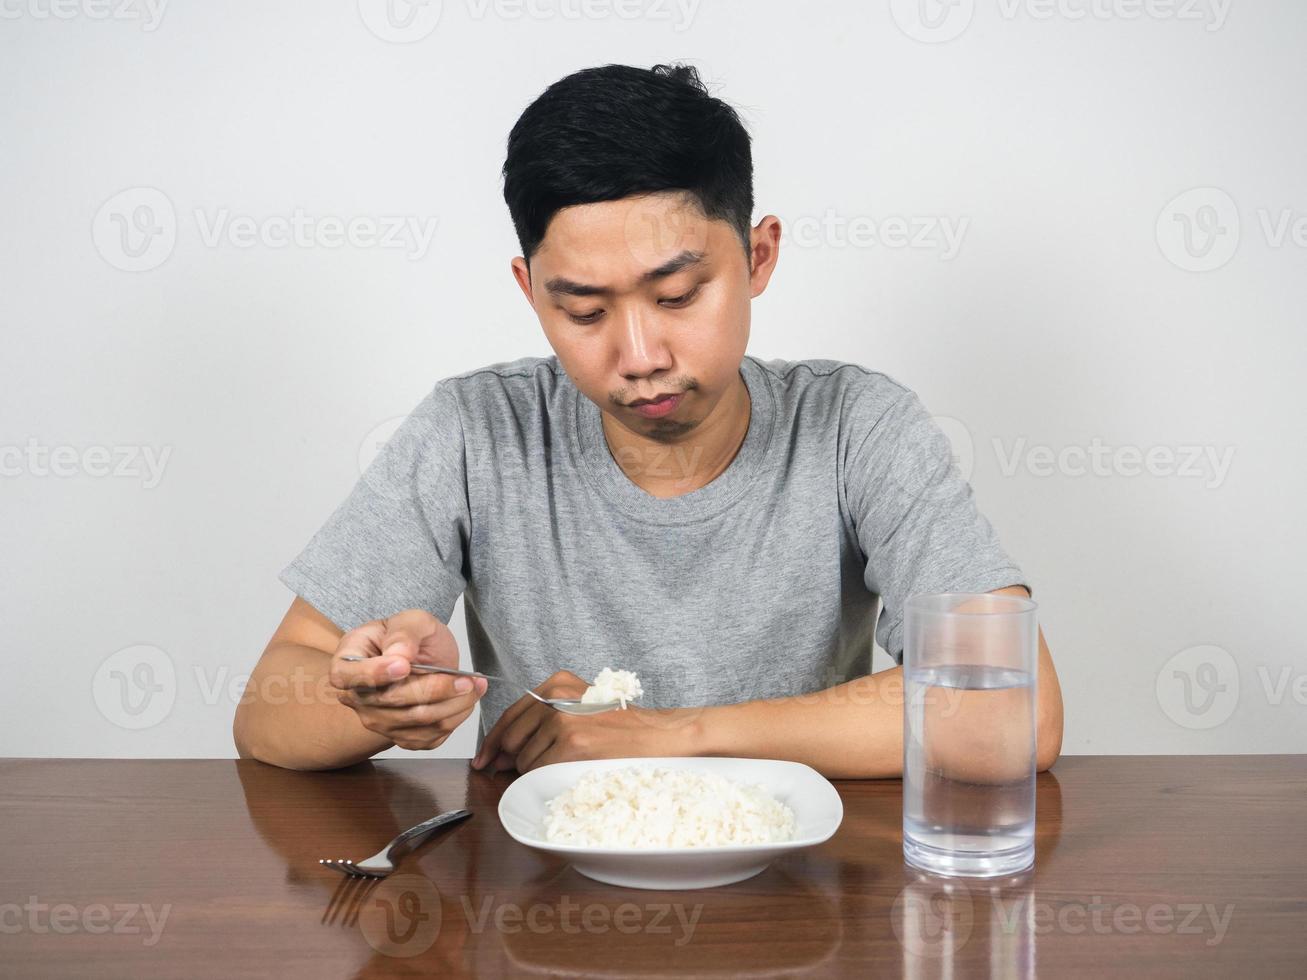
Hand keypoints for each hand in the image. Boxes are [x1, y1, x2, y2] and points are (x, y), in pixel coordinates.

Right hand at [329, 609, 486, 750]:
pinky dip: (454, 719)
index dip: (375, 674)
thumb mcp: (411, 621)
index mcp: (347, 662)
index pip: (348, 676)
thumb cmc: (411, 637)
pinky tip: (465, 701)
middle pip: (392, 701)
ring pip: (416, 721)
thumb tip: (398, 656)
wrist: (424, 657)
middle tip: (468, 678)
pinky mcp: (401, 737)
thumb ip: (403, 634)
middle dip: (436, 689)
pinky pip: (429, 737)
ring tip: (474, 685)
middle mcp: (357, 697)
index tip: (404, 666)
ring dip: (453, 705)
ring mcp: (378, 721)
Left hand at [472, 671, 696, 773]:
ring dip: (535, 771)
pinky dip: (546, 779)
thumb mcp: (580, 707)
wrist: (657, 736)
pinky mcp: (571, 744)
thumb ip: (544, 718)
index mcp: (557, 683)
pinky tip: (567, 771)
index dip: (494, 740)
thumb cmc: (621, 727)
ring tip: (563, 766)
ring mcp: (563, 720)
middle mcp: (557, 696)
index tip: (485, 757)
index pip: (511, 713)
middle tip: (514, 772)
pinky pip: (538, 772)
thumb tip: (503, 751)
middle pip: (511, 738)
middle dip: (509, 760)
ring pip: (523, 759)